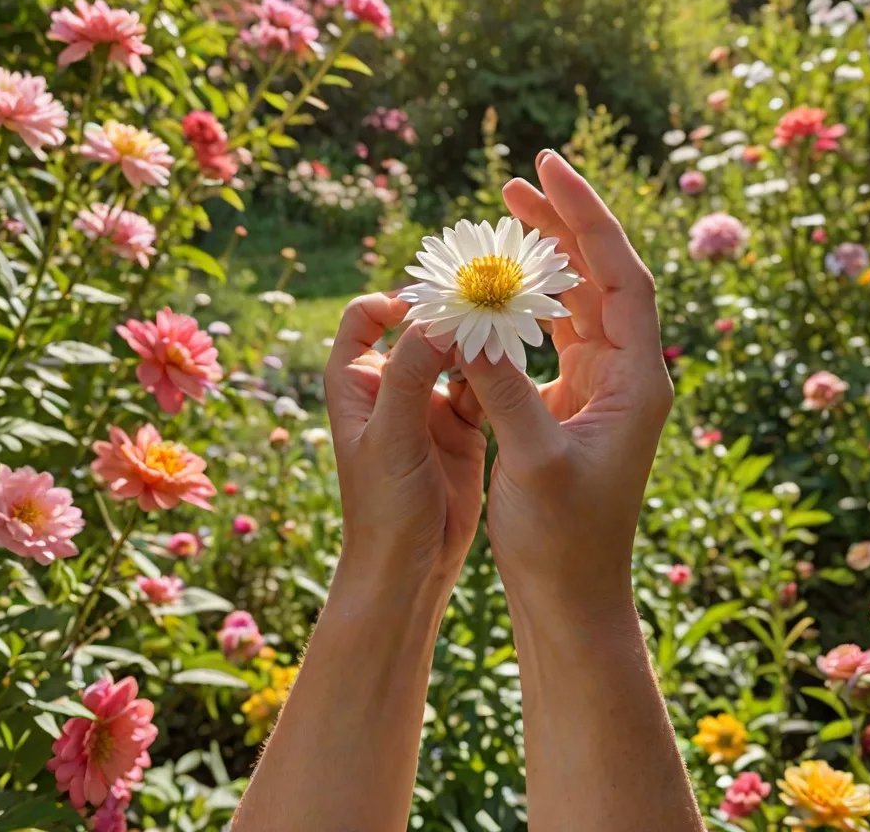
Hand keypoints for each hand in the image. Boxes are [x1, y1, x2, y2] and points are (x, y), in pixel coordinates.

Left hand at [324, 294, 485, 592]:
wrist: (410, 568)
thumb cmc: (384, 508)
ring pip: (455, 354)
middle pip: (420, 329)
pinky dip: (496, 376)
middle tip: (488, 307)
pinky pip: (482, 384)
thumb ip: (409, 376)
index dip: (396, 301)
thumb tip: (436, 320)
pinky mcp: (461, 424)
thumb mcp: (392, 438)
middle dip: (450, 317)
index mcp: (355, 381)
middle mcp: (391, 385)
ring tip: (507, 334)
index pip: (366, 315)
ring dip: (478, 344)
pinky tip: (514, 372)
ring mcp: (428, 404)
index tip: (436, 305)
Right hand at [460, 150, 673, 613]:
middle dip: (562, 227)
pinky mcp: (570, 405)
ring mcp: (598, 389)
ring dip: (542, 264)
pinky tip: (496, 290)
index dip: (588, 216)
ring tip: (502, 223)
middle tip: (517, 183)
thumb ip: (502, 387)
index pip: (621, 274)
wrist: (573, 598)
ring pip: (574, 306)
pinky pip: (551, 340)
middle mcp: (625, 375)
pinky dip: (524, 309)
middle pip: (600, 279)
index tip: (549, 168)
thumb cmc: (563, 540)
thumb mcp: (531, 460)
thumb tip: (467, 322)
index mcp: (635, 381)